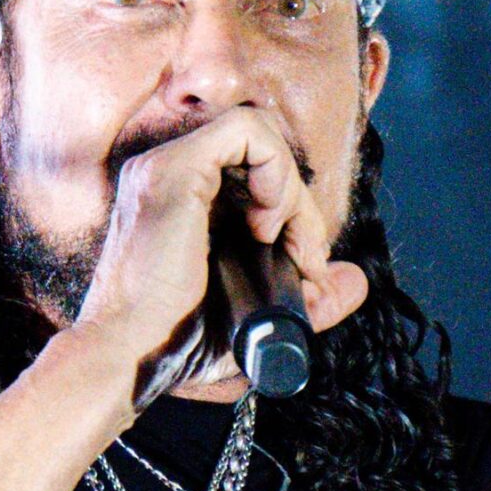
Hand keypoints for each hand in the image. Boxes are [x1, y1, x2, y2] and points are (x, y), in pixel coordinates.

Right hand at [65, 104, 368, 406]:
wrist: (135, 358)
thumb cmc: (180, 344)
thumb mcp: (258, 317)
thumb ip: (309, 297)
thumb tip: (355, 279)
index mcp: (182, 198)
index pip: (255, 168)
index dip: (294, 207)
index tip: (304, 265)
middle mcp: (170, 172)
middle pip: (262, 148)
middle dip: (300, 200)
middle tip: (305, 258)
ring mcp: (166, 165)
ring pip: (258, 132)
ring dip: (290, 186)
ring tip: (282, 241)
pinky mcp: (173, 169)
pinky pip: (246, 132)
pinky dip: (275, 170)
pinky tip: (268, 225)